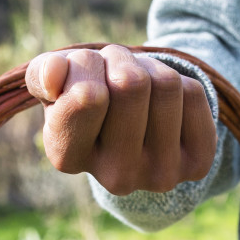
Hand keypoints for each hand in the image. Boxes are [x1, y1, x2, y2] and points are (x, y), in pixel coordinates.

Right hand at [25, 45, 217, 194]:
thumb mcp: (58, 81)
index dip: (87, 67)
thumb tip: (54, 75)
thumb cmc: (89, 94)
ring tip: (140, 86)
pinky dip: (181, 83)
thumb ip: (42, 74)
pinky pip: (194, 95)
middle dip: (122, 62)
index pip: (87, 97)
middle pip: (131, 84)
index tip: (85, 78)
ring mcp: (160, 176)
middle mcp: (114, 178)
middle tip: (115, 74)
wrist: (137, 120)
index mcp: (68, 157)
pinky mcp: (196, 164)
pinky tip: (165, 105)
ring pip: (166, 85)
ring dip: (151, 69)